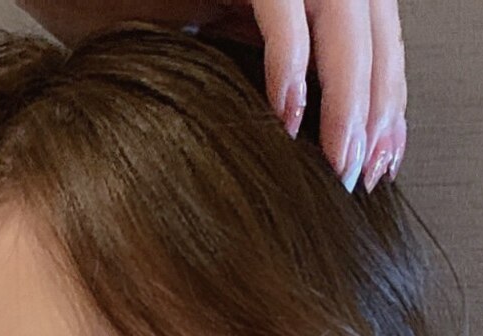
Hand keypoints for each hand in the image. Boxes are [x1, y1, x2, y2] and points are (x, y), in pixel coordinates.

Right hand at [14, 0, 406, 192]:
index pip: (365, 34)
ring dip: (348, 92)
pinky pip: (281, 3)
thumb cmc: (102, 0)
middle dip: (376, 104)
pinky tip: (286, 115)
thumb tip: (299, 148)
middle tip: (366, 172)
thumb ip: (249, 81)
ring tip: (336, 159)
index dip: (379, 98)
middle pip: (370, 24)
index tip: (378, 162)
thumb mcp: (197, 51)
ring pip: (344, 12)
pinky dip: (291, 60)